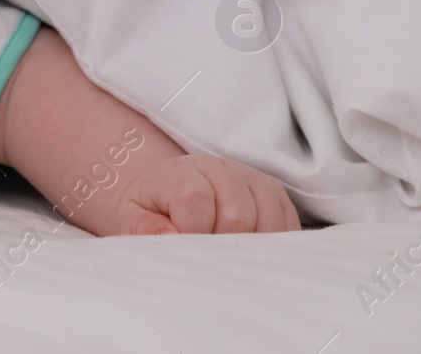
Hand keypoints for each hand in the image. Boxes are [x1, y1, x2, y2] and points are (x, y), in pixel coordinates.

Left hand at [110, 154, 299, 234]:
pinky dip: (270, 248)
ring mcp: (253, 181)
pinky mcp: (277, 197)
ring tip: (222, 249)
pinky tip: (247, 250)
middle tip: (204, 252)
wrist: (170, 194)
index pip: (196, 198)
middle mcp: (222, 169)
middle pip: (238, 215)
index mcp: (183, 172)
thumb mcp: (132, 217)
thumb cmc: (152, 210)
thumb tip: (172, 236)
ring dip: (247, 248)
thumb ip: (144, 228)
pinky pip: (288, 229)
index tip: (181, 245)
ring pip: (268, 224)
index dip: (190, 231)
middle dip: (220, 244)